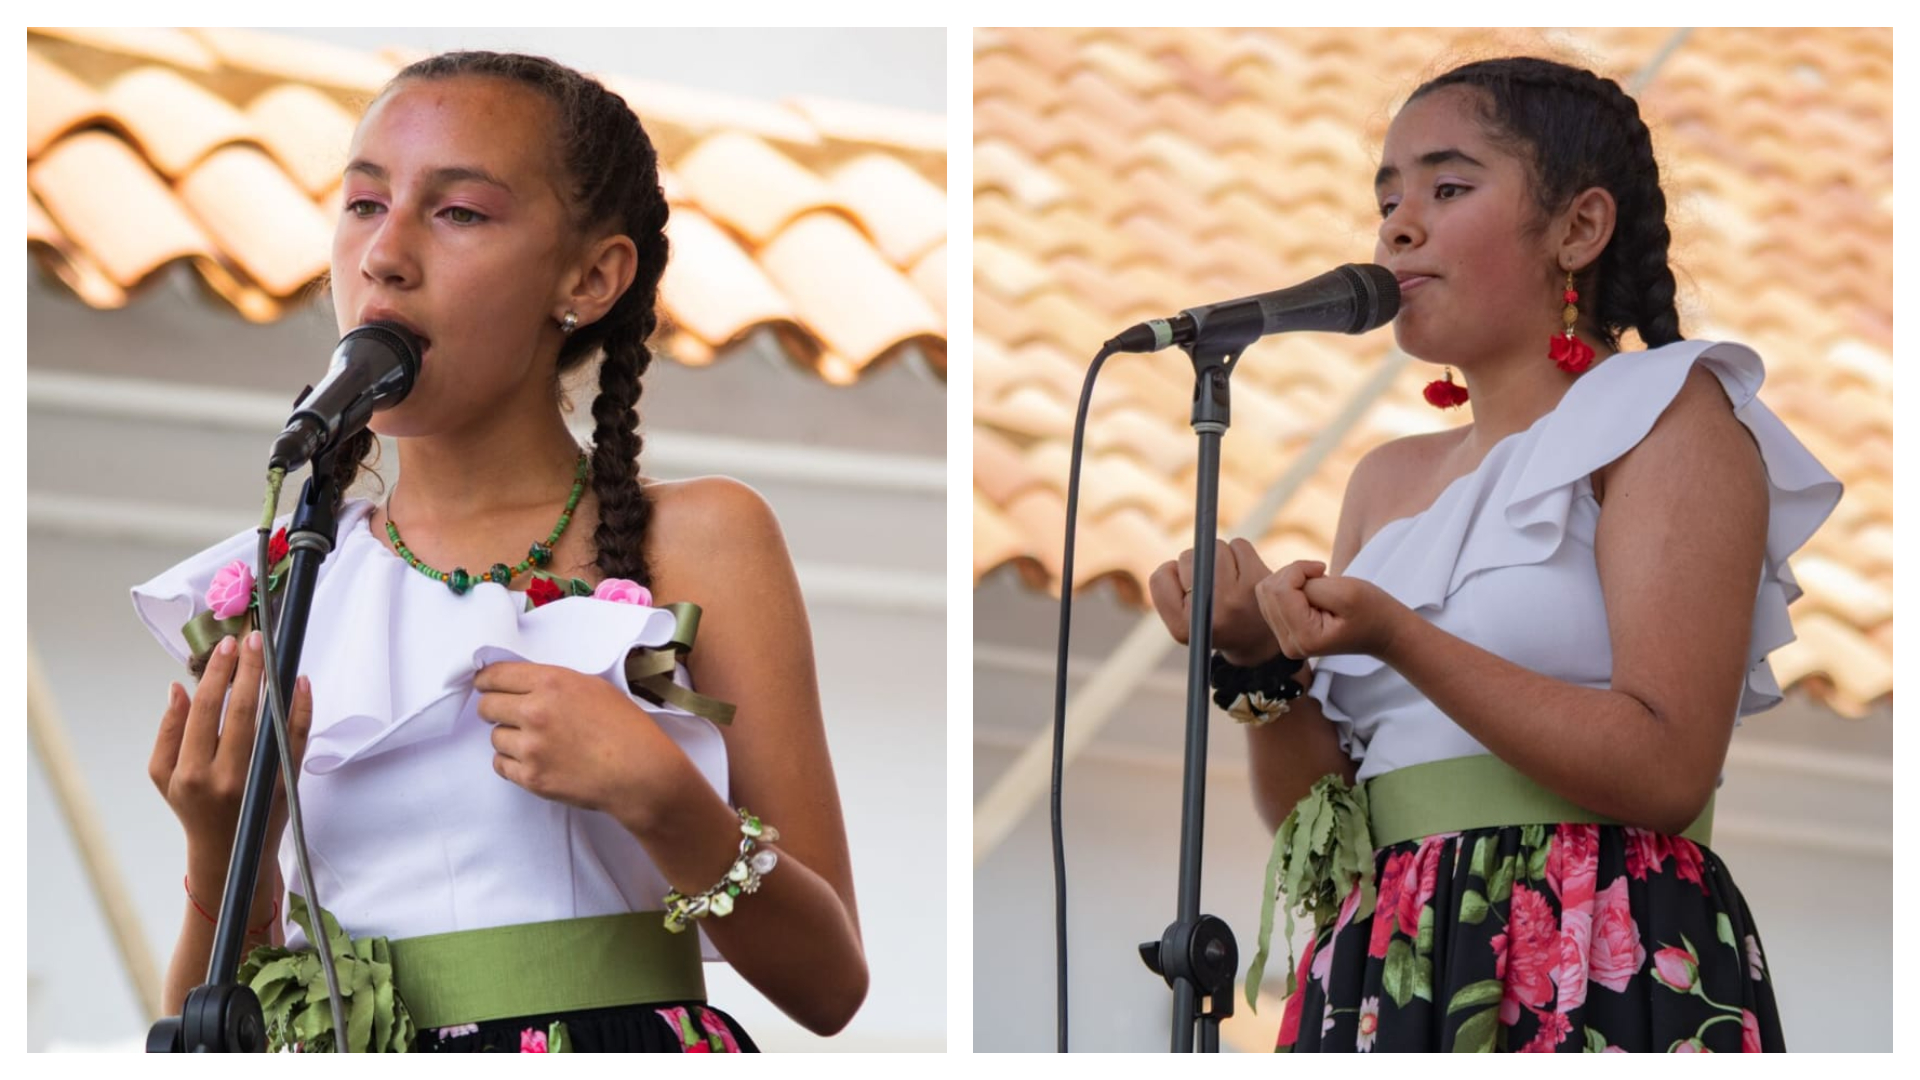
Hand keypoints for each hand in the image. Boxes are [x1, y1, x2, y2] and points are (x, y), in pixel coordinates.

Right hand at [150, 630, 313, 896]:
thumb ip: (168, 731)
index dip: (217, 674)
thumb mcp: (164, 776)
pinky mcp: (286, 784)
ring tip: (272, 653)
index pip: (206, 710)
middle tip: (252, 639)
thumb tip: (178, 688)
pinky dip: (301, 708)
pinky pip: (296, 739)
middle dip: (248, 669)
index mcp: (190, 772)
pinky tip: (300, 683)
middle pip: (241, 710)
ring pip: (270, 721)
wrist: (231, 854)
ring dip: (273, 682)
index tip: (226, 647)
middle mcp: (225, 777)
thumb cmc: (193, 807)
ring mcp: (259, 782)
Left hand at [473, 660, 686, 828]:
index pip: (495, 676)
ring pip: (494, 737)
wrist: (641, 773)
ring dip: (509, 738)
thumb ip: (553, 683)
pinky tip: (536, 760)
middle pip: (486, 706)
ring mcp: (531, 747)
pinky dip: (513, 763)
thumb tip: (522, 686)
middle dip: (495, 709)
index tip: (486, 685)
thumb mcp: (593, 687)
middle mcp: (535, 712)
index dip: (487, 681)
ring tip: (538, 743)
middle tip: (511, 715)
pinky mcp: (531, 777)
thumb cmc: (626, 728)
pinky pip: (501, 765)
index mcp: (551, 683)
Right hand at [1147, 538, 1281, 663]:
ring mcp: (1235, 596)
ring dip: (1219, 556)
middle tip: (1211, 586)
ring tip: (1229, 580)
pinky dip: (1239, 553)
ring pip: (1213, 548)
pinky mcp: (1258, 580)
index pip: (1160, 577)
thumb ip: (1168, 588)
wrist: (1261, 640)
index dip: (1172, 576)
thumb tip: (1182, 552)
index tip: (1186, 590)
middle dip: (1195, 564)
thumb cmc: (1214, 623)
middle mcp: (1209, 614)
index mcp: (1182, 628)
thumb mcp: (1182, 620)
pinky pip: (1238, 545)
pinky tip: (1245, 574)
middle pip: (1186, 558)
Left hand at [1254, 561, 1410, 659]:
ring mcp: (1284, 640)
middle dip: (1292, 574)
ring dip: (1290, 580)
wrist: (1383, 631)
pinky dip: (1288, 587)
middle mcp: (1289, 645)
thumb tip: (1284, 581)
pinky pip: (1270, 598)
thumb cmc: (1370, 610)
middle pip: (1267, 591)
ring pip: (1265, 592)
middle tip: (1320, 576)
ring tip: (1318, 586)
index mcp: (1304, 638)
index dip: (1299, 570)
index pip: (1280, 591)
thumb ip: (1309, 585)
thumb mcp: (1345, 592)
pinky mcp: (1283, 632)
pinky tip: (1310, 593)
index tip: (1323, 569)